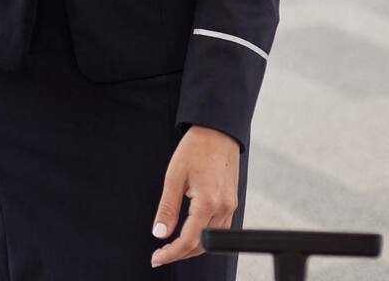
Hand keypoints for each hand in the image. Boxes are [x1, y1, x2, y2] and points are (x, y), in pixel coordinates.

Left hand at [150, 125, 239, 268]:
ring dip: (193, 246)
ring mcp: (230, 205)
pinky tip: (190, 232)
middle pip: (202, 245)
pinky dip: (204, 236)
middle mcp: (223, 207)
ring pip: (212, 239)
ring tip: (172, 246)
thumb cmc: (196, 148)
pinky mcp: (232, 202)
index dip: (171, 253)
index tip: (157, 258)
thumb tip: (159, 232)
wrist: (217, 131)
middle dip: (181, 253)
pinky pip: (220, 228)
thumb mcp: (174, 177)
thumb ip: (167, 208)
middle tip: (161, 254)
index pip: (189, 240)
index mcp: (208, 202)